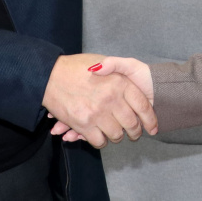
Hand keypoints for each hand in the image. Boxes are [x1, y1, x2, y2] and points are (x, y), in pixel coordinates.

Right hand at [42, 53, 156, 147]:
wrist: (49, 74)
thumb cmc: (77, 66)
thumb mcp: (102, 59)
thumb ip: (119, 70)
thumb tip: (133, 86)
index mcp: (120, 82)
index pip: (143, 105)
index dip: (150, 119)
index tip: (152, 128)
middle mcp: (111, 98)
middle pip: (132, 124)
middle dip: (135, 133)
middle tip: (133, 134)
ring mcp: (98, 112)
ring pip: (117, 135)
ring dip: (117, 137)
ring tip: (116, 134)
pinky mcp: (84, 123)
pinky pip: (99, 141)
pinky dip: (100, 141)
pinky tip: (99, 135)